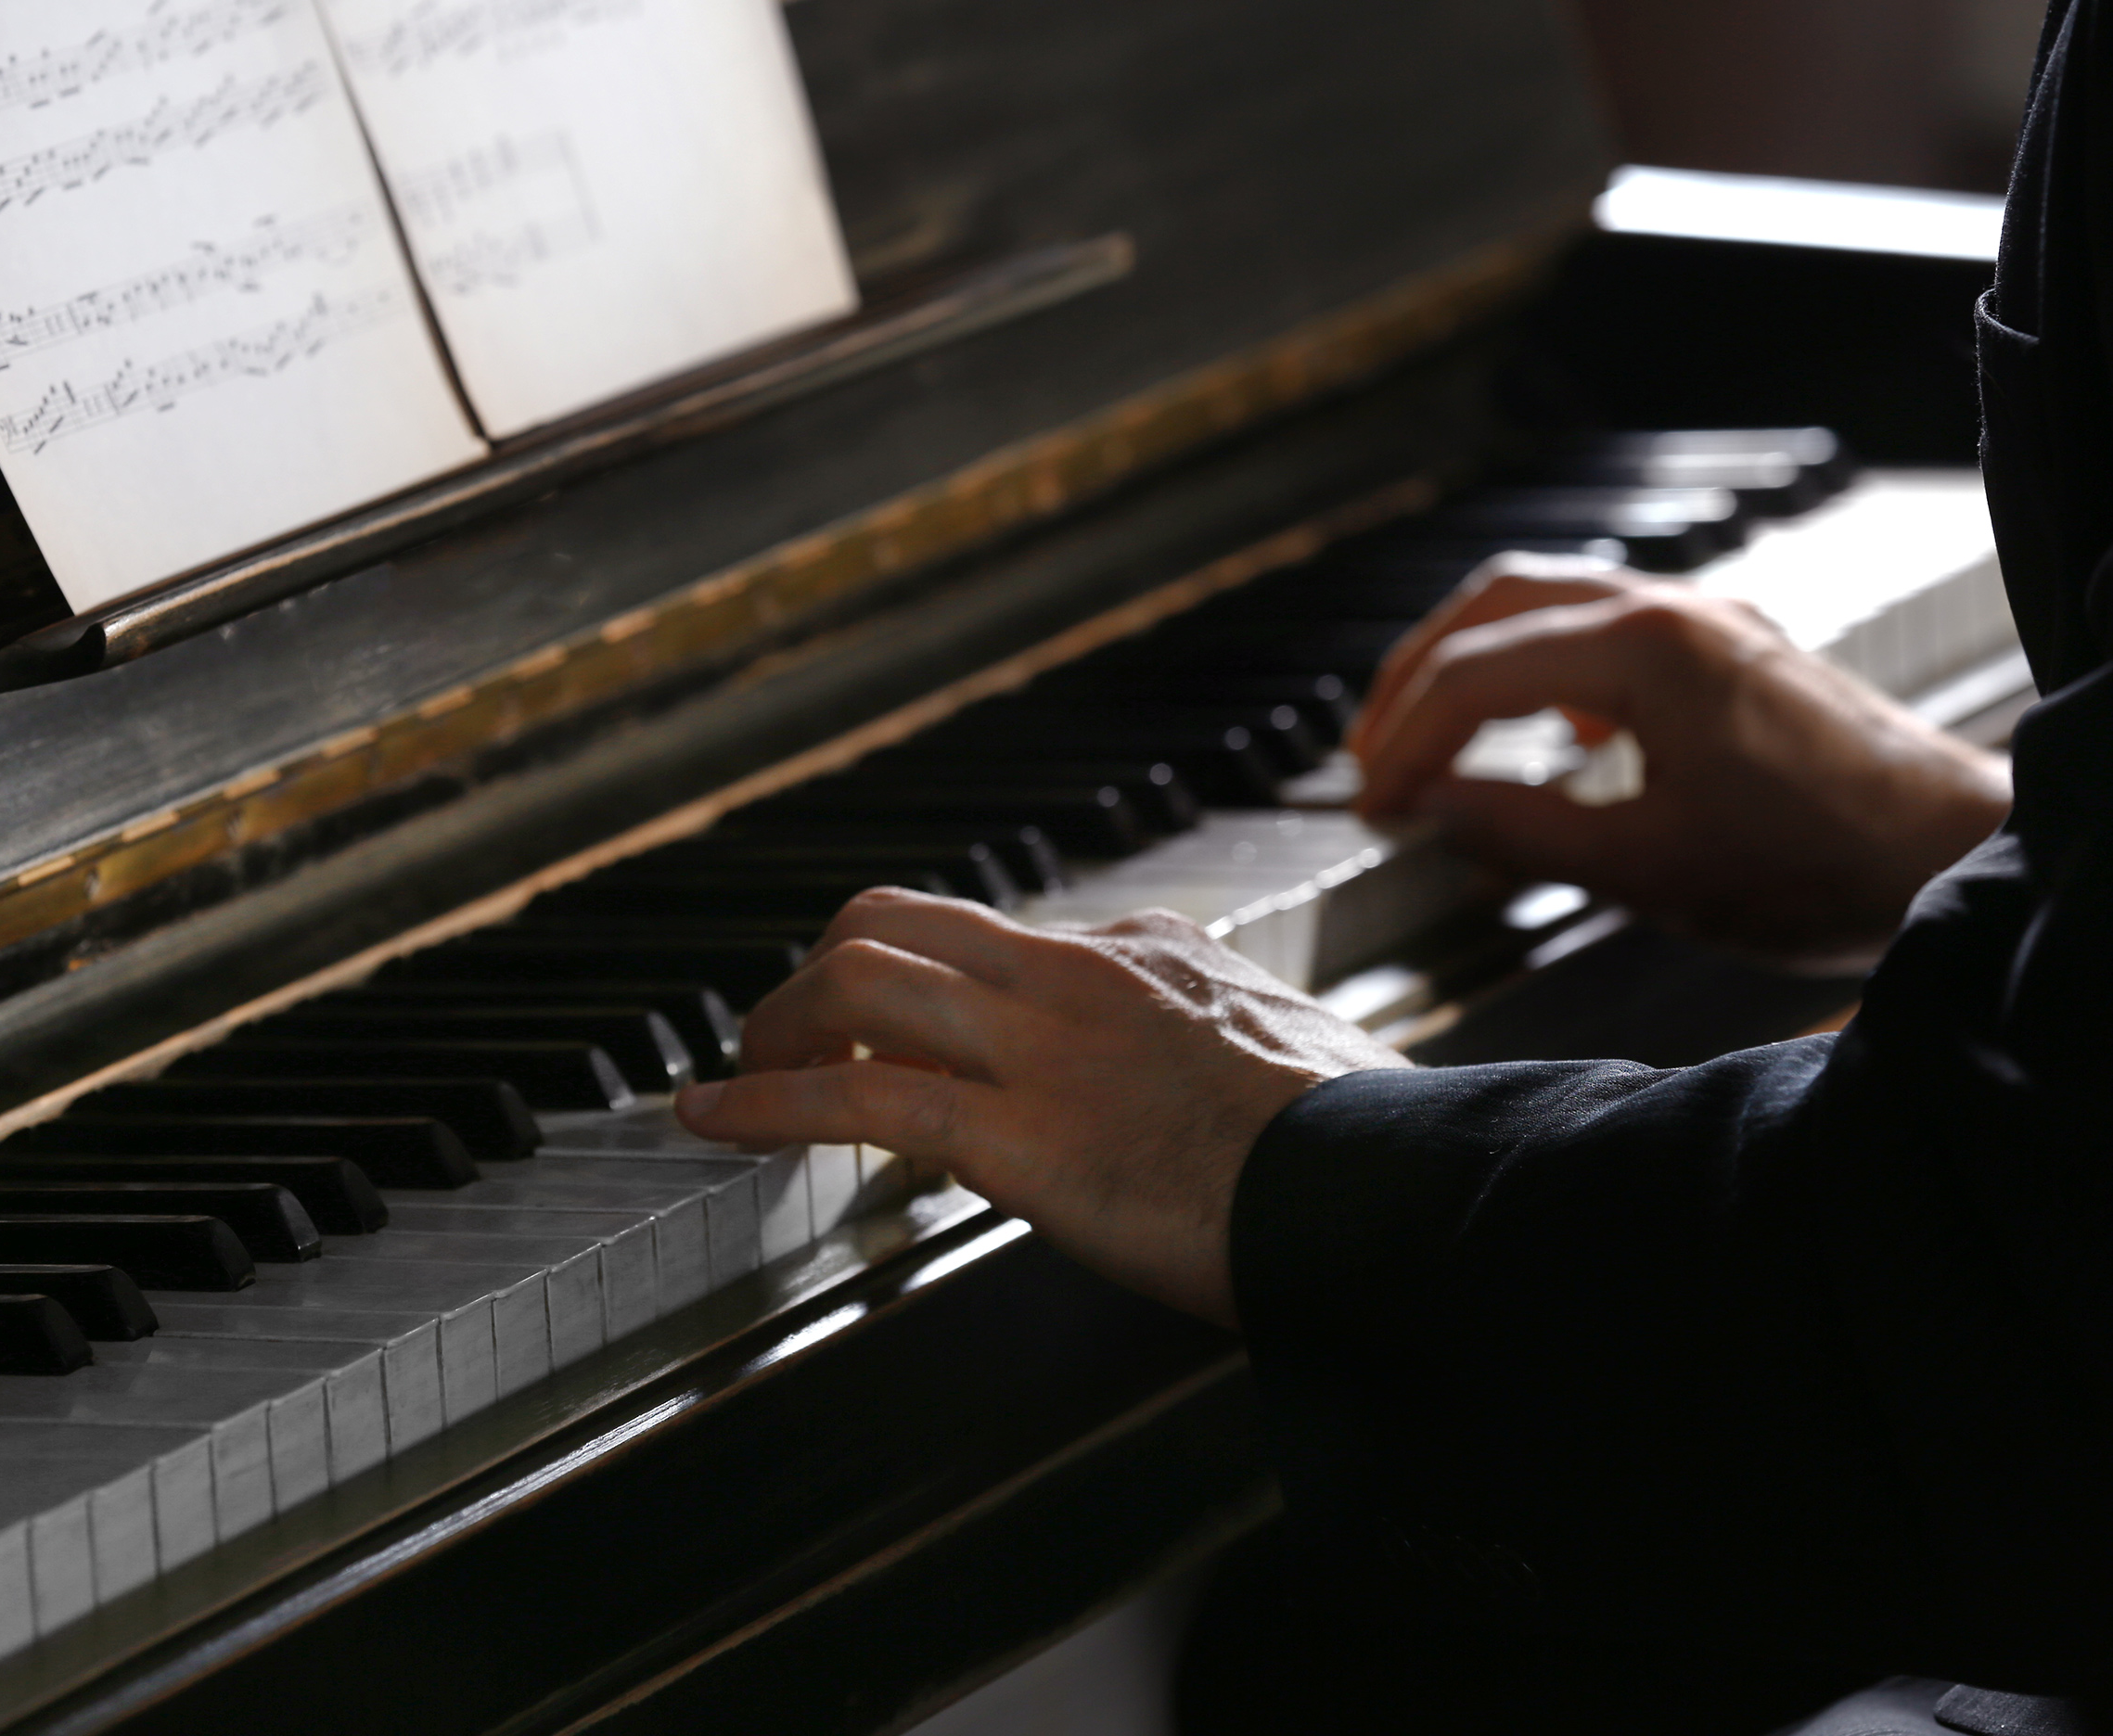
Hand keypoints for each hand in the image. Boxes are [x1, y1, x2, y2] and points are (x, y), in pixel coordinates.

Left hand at [675, 890, 1407, 1324]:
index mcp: (1160, 953)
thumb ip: (1236, 1049)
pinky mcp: (1021, 1135)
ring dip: (776, 1024)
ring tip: (735, 1072)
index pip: (1008, 939)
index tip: (901, 1026)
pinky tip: (714, 1119)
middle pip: (903, 921)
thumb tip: (1236, 1080)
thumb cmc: (1375, 1150)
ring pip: (861, 979)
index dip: (931, 984)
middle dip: (822, 969)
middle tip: (786, 1028)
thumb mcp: (1308, 1060)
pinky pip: (856, 1096)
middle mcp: (1087, 974)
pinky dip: (764, 1100)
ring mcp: (1047, 1046)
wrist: (1398, 1191)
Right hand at [1350, 553, 2012, 964]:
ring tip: (1437, 737)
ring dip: (1479, 662)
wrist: (1962, 856)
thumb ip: (1517, 833)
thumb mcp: (1644, 870)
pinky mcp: (1736, 651)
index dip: (1405, 743)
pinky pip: (1608, 626)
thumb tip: (1427, 811)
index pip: (1476, 675)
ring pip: (1551, 601)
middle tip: (1373, 751)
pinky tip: (1552, 735)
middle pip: (1497, 601)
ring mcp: (1710, 621)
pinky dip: (1545, 666)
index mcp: (1644, 651)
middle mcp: (1674, 610)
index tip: (1372, 807)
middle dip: (1419, 673)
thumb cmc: (1826, 865)